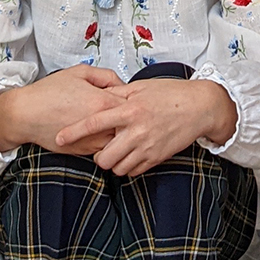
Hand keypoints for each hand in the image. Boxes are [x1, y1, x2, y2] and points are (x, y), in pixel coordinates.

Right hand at [0, 63, 127, 154]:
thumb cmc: (50, 92)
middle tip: (127, 112)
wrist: (25, 115)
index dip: (134, 99)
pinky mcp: (85, 152)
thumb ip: (106, 75)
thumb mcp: (80, 72)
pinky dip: (106, 141)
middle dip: (130, 119)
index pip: (133, 104)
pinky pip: (105, 148)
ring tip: (113, 122)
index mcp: (103, 102)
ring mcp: (93, 142)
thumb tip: (123, 84)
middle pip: (130, 125)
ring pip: (120, 141)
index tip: (131, 97)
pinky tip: (100, 131)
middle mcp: (101, 126)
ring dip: (120, 132)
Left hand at [58, 75, 237, 176]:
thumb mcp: (142, 88)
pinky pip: (133, 171)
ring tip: (118, 152)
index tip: (59, 138)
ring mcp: (147, 147)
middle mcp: (136, 130)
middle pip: (103, 156)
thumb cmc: (170, 94)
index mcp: (129, 109)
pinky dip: (128, 167)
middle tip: (101, 149)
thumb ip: (119, 95)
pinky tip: (132, 155)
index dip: (74, 132)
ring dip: (113, 163)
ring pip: (117, 168)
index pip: (94, 122)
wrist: (200, 107)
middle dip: (98, 156)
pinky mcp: (157, 158)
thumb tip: (99, 98)